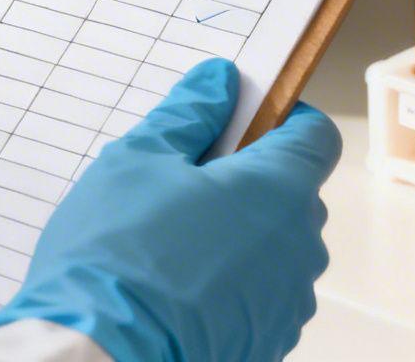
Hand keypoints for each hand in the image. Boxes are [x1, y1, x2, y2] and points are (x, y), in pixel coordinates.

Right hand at [0, 58, 342, 361]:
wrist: (100, 360)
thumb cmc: (115, 258)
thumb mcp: (138, 161)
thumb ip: (188, 113)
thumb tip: (218, 81)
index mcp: (281, 189)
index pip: (314, 135)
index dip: (280, 120)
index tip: (240, 121)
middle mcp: (301, 246)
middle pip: (291, 192)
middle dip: (247, 180)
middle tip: (184, 184)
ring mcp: (288, 301)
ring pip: (274, 247)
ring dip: (239, 236)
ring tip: (172, 245)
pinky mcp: (269, 341)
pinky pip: (261, 294)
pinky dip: (231, 285)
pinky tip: (178, 289)